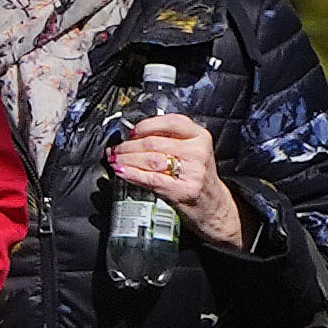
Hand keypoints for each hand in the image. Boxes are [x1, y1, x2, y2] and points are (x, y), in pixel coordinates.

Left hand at [116, 112, 242, 248]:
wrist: (213, 205)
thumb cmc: (196, 177)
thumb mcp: (191, 152)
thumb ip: (169, 140)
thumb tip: (133, 137)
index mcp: (199, 136)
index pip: (170, 122)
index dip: (145, 126)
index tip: (131, 132)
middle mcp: (198, 151)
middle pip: (154, 143)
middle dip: (128, 146)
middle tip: (115, 150)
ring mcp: (192, 171)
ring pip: (150, 160)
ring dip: (126, 160)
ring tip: (115, 160)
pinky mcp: (183, 190)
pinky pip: (151, 179)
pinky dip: (132, 175)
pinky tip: (122, 172)